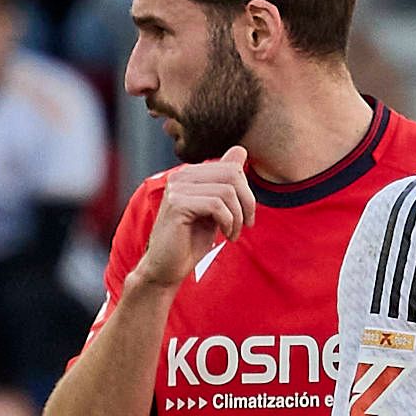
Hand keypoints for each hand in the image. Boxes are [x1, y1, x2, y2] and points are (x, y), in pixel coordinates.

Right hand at [139, 147, 253, 293]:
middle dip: (248, 202)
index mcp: (190, 175)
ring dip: (238, 216)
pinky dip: (229, 222)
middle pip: (232, 175)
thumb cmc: (191, 239)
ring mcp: (177, 189)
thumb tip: (240, 149)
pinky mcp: (177, 205)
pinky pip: (217, 205)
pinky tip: (226, 235)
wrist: (168, 266)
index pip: (232, 168)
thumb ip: (226, 181)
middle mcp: (181, 177)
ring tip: (233, 232)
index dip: (247, 192)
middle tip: (246, 224)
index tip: (246, 216)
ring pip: (227, 191)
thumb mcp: (216, 208)